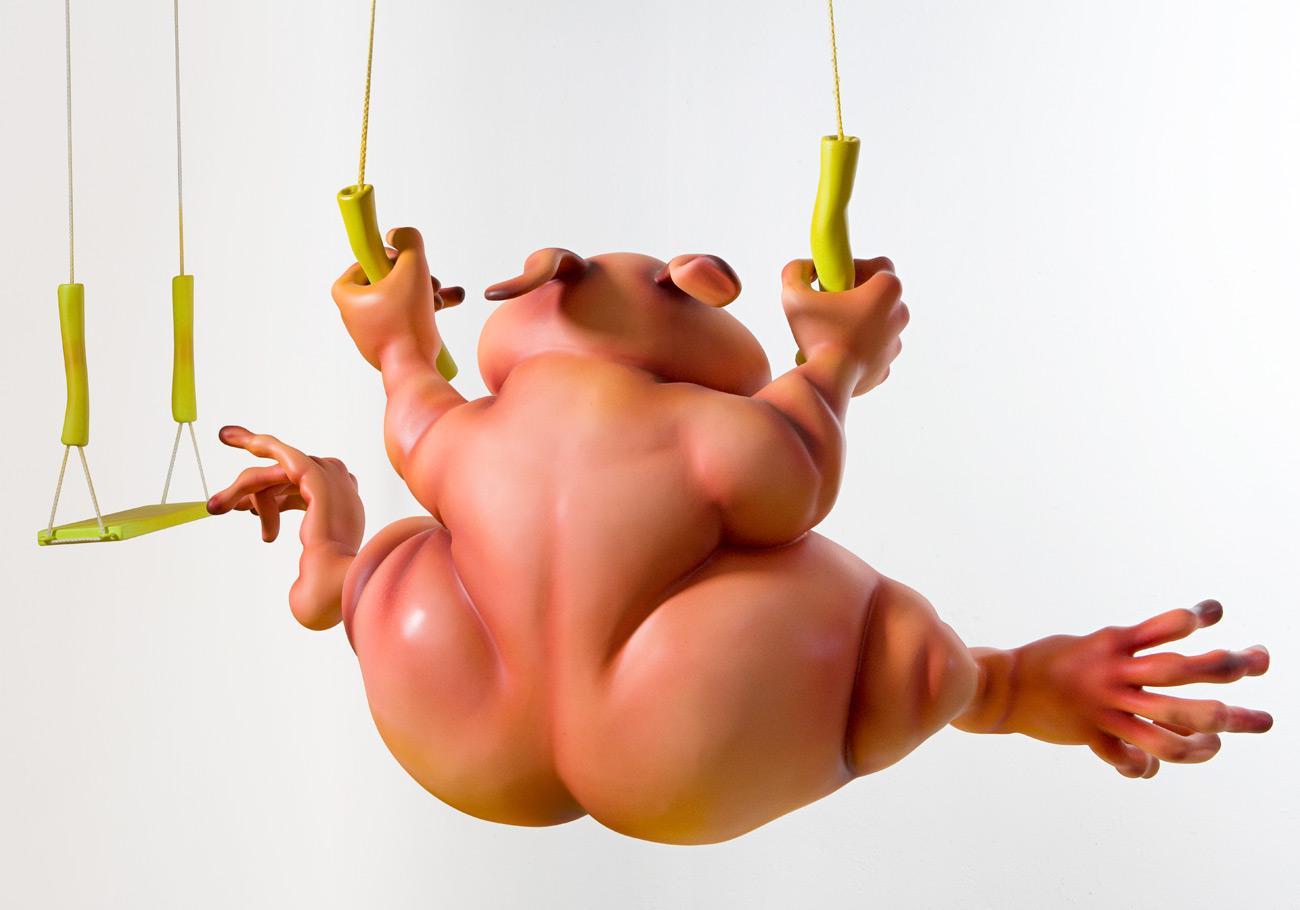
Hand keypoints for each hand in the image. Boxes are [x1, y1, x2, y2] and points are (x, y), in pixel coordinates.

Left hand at [208, 426, 364, 629]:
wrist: (337, 582)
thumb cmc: (329, 588)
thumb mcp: (315, 569)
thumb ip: (308, 565)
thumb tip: (292, 582)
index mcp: (346, 508)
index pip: (302, 494)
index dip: (272, 501)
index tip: (246, 510)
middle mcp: (342, 487)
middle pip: (285, 480)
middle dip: (250, 492)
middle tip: (218, 507)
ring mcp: (331, 477)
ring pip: (275, 472)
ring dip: (240, 488)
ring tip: (214, 507)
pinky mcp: (314, 474)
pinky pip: (280, 454)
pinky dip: (254, 443)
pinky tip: (230, 437)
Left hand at [331, 227, 463, 369]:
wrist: (413, 368)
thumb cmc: (407, 320)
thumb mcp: (412, 268)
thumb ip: (409, 242)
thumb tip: (400, 234)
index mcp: (346, 295)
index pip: (365, 262)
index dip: (389, 257)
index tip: (407, 262)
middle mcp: (353, 315)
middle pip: (387, 281)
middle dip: (415, 277)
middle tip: (430, 281)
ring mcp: (371, 332)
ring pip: (400, 300)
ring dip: (425, 293)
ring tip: (443, 297)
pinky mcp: (389, 344)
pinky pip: (406, 319)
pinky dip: (424, 311)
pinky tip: (449, 303)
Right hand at [780, 257, 908, 395]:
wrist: (828, 381)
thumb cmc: (816, 335)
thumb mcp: (795, 295)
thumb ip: (795, 271)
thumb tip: (801, 268)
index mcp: (887, 290)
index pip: (879, 265)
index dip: (857, 266)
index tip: (836, 277)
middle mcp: (899, 314)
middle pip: (881, 295)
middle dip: (858, 296)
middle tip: (832, 302)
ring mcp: (895, 343)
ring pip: (877, 325)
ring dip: (858, 323)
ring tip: (831, 331)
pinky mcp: (886, 367)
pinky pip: (871, 352)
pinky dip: (856, 350)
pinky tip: (835, 352)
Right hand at [990, 600, 1271, 777]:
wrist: (1001, 688)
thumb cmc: (1048, 663)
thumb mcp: (1088, 645)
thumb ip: (1127, 651)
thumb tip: (1172, 656)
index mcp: (1111, 645)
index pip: (1162, 628)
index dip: (1193, 618)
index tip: (1219, 612)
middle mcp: (1113, 674)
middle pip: (1179, 672)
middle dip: (1225, 668)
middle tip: (1258, 663)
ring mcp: (1104, 707)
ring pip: (1167, 724)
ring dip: (1205, 734)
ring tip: (1218, 742)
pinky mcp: (1092, 735)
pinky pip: (1131, 758)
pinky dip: (1146, 766)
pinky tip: (1148, 767)